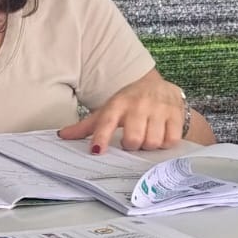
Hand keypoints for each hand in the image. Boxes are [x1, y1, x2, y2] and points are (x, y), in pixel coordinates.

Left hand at [58, 71, 185, 152]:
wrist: (160, 87)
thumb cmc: (129, 103)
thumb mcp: (108, 110)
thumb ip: (86, 126)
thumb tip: (62, 136)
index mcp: (117, 104)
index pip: (106, 122)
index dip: (101, 137)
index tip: (96, 151)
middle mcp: (138, 105)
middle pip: (133, 139)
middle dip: (131, 145)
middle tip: (131, 140)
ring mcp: (158, 109)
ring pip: (152, 142)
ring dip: (148, 145)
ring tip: (146, 136)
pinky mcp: (176, 114)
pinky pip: (170, 140)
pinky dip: (165, 143)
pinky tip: (160, 135)